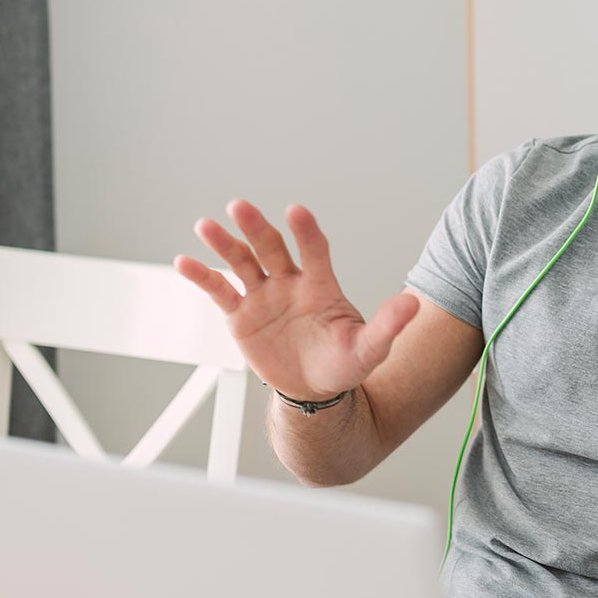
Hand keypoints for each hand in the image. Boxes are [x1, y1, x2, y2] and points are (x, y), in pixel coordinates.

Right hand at [174, 200, 419, 401]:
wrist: (314, 391)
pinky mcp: (241, 314)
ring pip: (241, 262)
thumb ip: (387, 326)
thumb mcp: (369, 349)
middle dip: (256, 227)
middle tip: (239, 206)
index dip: (305, 231)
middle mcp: (289, 282)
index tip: (296, 212)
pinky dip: (202, 276)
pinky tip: (184, 262)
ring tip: (206, 225)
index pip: (313, 250)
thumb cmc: (343, 365)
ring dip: (224, 243)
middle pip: (270, 247)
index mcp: (320, 285)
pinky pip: (219, 291)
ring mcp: (263, 295)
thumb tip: (413, 304)